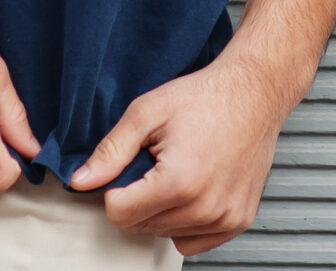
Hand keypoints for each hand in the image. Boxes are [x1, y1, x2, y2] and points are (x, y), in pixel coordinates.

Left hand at [67, 51, 292, 255]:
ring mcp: (225, 218)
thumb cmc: (205, 97)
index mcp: (179, 182)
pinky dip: (185, 222)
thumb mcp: (147, 112)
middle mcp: (205, 208)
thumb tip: (81, 181)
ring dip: (162, 210)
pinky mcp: (238, 221)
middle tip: (157, 163)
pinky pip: (193, 241)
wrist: (254, 93)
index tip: (130, 167)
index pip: (119, 214)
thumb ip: (111, 151)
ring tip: (179, 170)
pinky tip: (193, 189)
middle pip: (141, 226)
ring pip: (165, 234)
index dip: (115, 190)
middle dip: (139, 197)